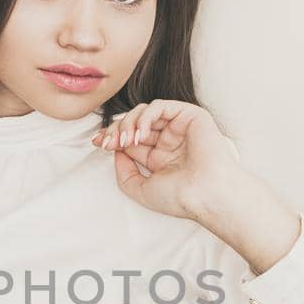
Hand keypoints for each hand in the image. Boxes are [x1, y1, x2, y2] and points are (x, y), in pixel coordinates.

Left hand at [91, 99, 239, 219]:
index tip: (98, 142)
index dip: (113, 136)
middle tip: (108, 141)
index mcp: (160, 156)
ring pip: (144, 111)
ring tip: (126, 140)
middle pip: (135, 123)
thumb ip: (123, 173)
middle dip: (117, 129)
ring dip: (129, 123)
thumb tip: (116, 152)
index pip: (131, 138)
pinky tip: (140, 133)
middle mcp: (169, 140)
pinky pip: (160, 106)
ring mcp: (179, 127)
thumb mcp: (140, 189)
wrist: (205, 195)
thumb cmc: (180, 197)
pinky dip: (145, 117)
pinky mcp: (190, 115)